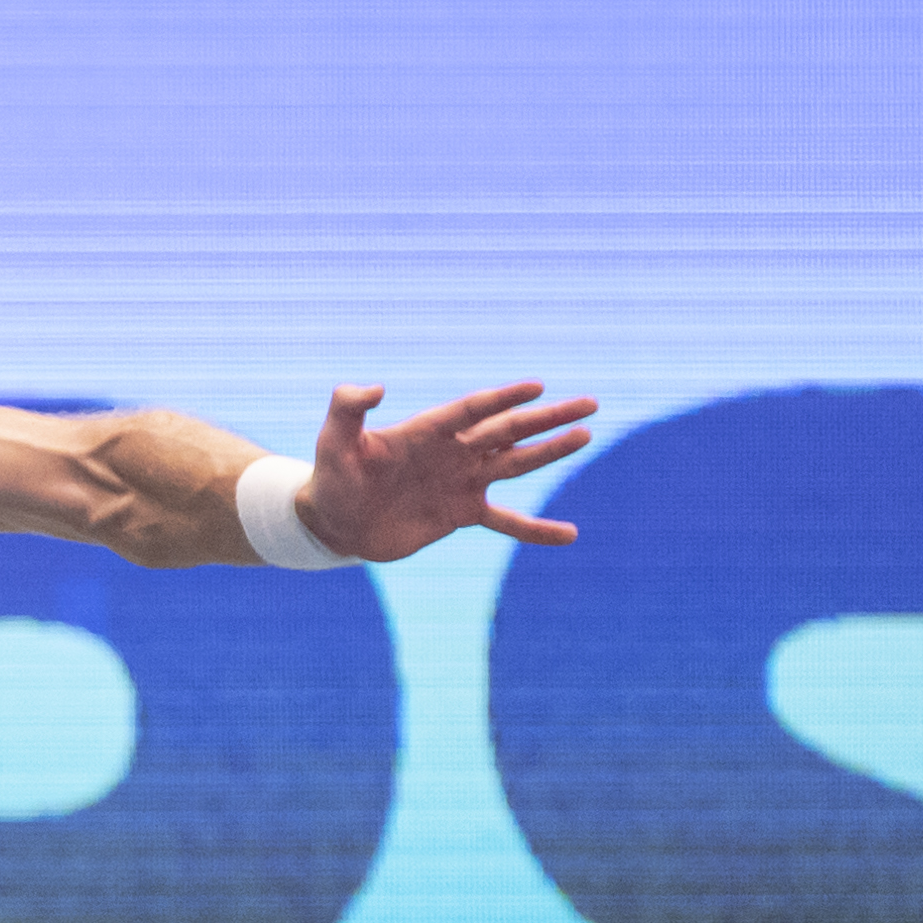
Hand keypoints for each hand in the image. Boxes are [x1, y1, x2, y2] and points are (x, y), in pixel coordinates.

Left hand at [295, 381, 598, 557]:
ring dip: (550, 452)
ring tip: (586, 436)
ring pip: (516, 464)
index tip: (537, 387)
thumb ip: (348, 408)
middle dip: (547, 418)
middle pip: (508, 430)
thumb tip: (375, 388)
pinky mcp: (461, 513)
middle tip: (589, 403)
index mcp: (428, 430)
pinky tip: (569, 535)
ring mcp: (461, 481)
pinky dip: (536, 530)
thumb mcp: (334, 441)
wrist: (336, 522)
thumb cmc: (333, 476)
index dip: (503, 399)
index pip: (473, 410)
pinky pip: (507, 522)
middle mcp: (453, 451)